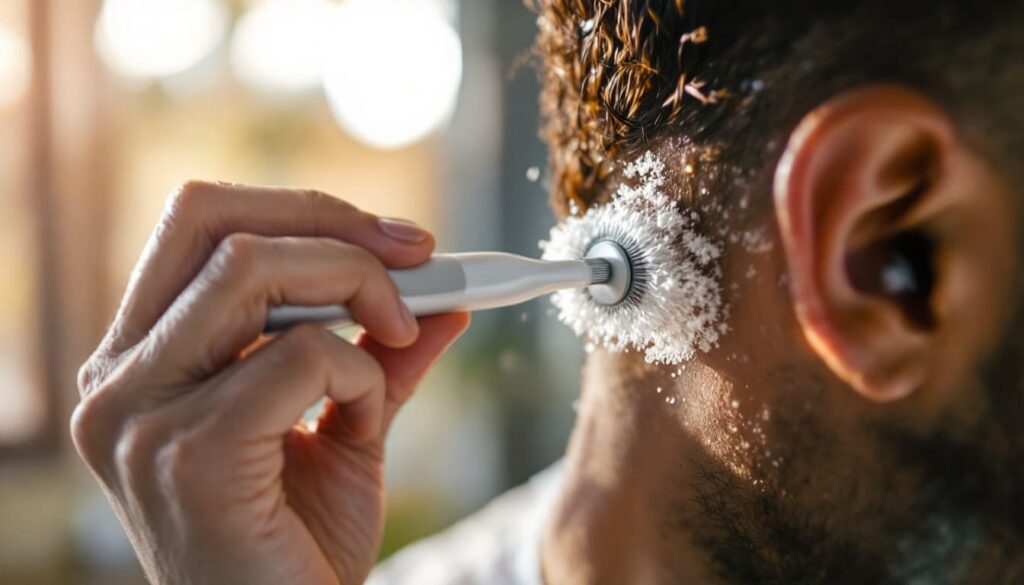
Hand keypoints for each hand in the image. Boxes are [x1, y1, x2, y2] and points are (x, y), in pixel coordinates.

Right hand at [70, 182, 469, 584]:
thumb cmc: (296, 544)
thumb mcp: (345, 428)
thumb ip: (380, 358)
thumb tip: (446, 297)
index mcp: (141, 359)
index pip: (198, 225)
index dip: (303, 211)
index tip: (397, 238)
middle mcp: (120, 378)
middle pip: (210, 219)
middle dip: (329, 224)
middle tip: (415, 257)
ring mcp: (140, 414)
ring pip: (251, 269)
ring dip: (356, 287)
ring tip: (398, 337)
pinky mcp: (189, 453)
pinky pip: (301, 356)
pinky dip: (358, 372)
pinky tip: (365, 421)